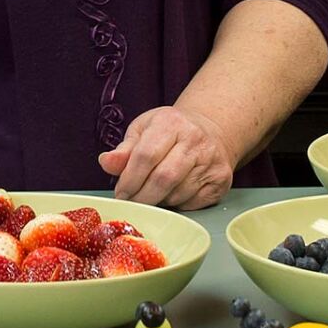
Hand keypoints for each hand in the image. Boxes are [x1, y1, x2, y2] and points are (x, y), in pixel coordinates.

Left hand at [98, 105, 231, 209]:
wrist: (211, 130)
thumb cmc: (170, 131)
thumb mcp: (143, 130)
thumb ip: (123, 150)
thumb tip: (106, 163)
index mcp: (171, 123)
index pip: (145, 156)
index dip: (129, 179)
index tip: (120, 193)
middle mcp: (195, 140)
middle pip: (163, 178)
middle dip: (142, 197)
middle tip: (131, 203)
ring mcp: (212, 161)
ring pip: (178, 194)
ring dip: (159, 201)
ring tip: (152, 194)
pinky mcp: (221, 180)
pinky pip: (193, 203)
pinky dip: (177, 205)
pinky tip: (172, 194)